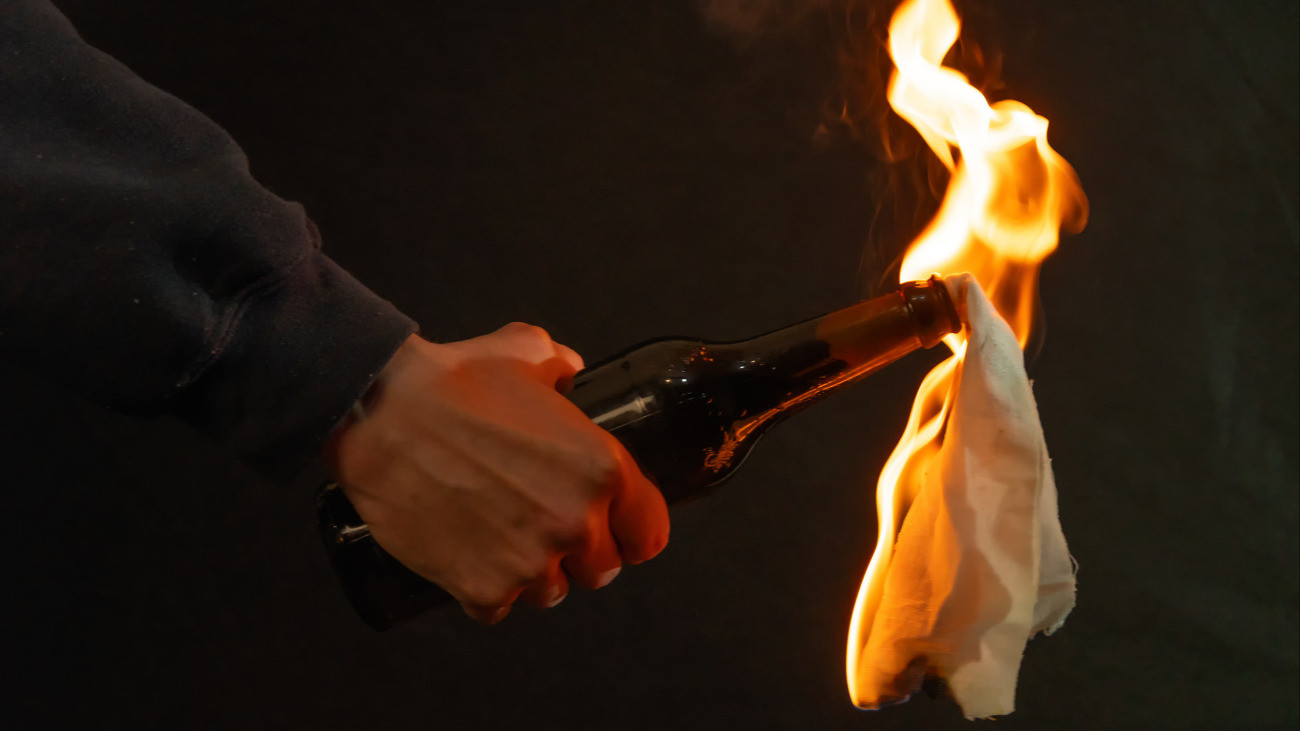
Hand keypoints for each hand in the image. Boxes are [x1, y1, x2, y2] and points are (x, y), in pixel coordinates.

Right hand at [324, 325, 669, 623]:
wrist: (377, 414)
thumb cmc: (451, 381)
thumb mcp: (525, 351)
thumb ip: (560, 363)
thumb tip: (570, 369)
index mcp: (601, 470)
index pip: (648, 533)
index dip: (630, 530)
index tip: (614, 529)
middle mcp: (575, 522)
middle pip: (601, 569)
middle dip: (577, 552)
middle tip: (543, 525)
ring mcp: (529, 562)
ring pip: (551, 592)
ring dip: (532, 573)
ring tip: (501, 537)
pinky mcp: (482, 588)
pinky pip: (498, 608)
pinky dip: (485, 590)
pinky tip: (467, 554)